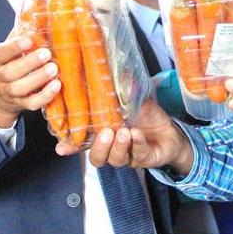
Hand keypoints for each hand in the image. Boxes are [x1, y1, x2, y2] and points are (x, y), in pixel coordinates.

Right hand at [0, 33, 60, 127]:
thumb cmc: (10, 62)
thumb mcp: (9, 48)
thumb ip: (21, 34)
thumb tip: (40, 10)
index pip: (1, 53)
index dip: (14, 47)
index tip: (29, 40)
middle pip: (10, 72)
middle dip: (29, 63)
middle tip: (46, 54)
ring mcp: (9, 92)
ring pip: (20, 88)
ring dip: (38, 78)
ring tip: (54, 69)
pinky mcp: (20, 104)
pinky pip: (31, 104)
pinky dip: (44, 96)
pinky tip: (56, 85)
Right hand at [55, 99, 194, 174]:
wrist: (171, 131)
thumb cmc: (146, 116)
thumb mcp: (132, 100)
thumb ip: (120, 91)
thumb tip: (114, 73)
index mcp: (104, 135)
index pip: (84, 143)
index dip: (71, 146)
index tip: (62, 147)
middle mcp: (113, 149)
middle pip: (97, 158)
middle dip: (99, 147)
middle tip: (106, 132)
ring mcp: (128, 156)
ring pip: (116, 160)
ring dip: (118, 147)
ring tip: (124, 132)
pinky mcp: (145, 159)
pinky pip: (138, 156)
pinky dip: (137, 145)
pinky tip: (136, 135)